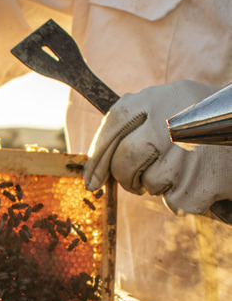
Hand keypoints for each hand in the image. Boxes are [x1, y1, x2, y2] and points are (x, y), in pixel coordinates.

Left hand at [85, 80, 231, 214]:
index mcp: (158, 99)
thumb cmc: (209, 121)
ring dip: (161, 185)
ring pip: (149, 184)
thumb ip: (140, 119)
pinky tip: (201, 181)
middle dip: (126, 177)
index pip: (113, 124)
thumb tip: (97, 161)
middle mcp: (169, 123)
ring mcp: (186, 154)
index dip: (97, 157)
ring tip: (185, 169)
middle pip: (123, 162)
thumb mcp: (175, 102)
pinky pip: (175, 202)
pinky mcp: (202, 182)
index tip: (92, 180)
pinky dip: (184, 198)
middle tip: (137, 181)